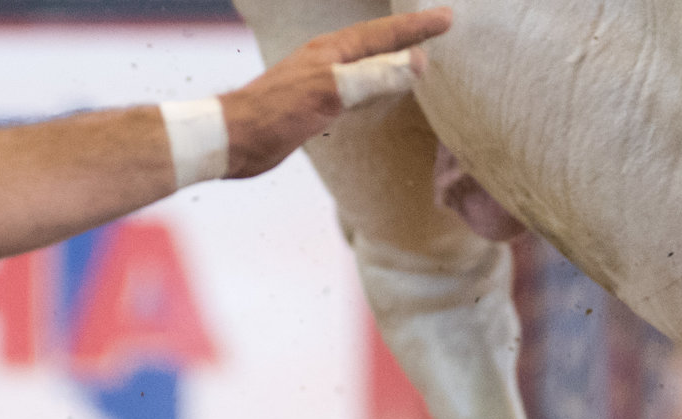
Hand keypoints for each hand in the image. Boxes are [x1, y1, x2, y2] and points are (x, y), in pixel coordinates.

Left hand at [222, 7, 451, 177]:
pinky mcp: (312, 103)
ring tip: (414, 54)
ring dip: (392, 57)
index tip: (447, 18)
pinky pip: (355, 85)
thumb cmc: (276, 113)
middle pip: (376, 41)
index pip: (384, 34)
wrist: (233, 138)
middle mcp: (327, 59)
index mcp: (332, 51)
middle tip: (438, 26)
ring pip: (366, 62)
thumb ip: (373, 76)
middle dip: (408, 34)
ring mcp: (319, 80)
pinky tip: (375, 91)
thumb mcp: (330, 91)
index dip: (417, 27)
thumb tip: (416, 62)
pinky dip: (375, 82)